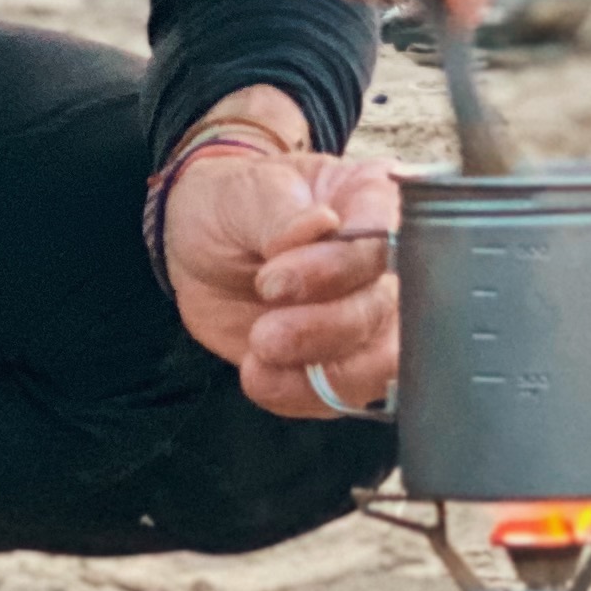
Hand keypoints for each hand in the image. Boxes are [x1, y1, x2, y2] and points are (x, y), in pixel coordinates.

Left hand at [163, 146, 400, 416]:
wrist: (201, 250)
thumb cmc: (236, 205)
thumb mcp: (247, 194)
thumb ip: (282, 213)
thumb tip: (319, 225)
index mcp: (376, 201)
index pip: (386, 242)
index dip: (338, 268)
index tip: (272, 279)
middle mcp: (388, 263)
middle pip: (389, 309)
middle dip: (327, 328)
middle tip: (265, 331)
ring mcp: (371, 317)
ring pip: (381, 363)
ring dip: (322, 373)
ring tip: (260, 355)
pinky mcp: (344, 361)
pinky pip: (341, 395)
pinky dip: (301, 394)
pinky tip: (259, 375)